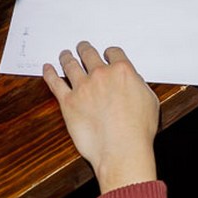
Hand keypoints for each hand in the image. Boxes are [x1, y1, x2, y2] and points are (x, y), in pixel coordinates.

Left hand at [43, 42, 160, 192]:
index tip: (106, 55)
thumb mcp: (150, 100)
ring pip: (70, 64)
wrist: (122, 149)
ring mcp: (82, 87)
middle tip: (81, 47)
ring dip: (66, 57)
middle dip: (84, 49)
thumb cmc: (138, 130)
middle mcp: (101, 75)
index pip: (113, 52)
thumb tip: (132, 81)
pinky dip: (49, 73)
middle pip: (89, 54)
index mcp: (122, 71)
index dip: (109, 53)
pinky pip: (55, 83)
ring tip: (64, 55)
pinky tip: (47, 68)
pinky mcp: (68, 102)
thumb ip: (138, 85)